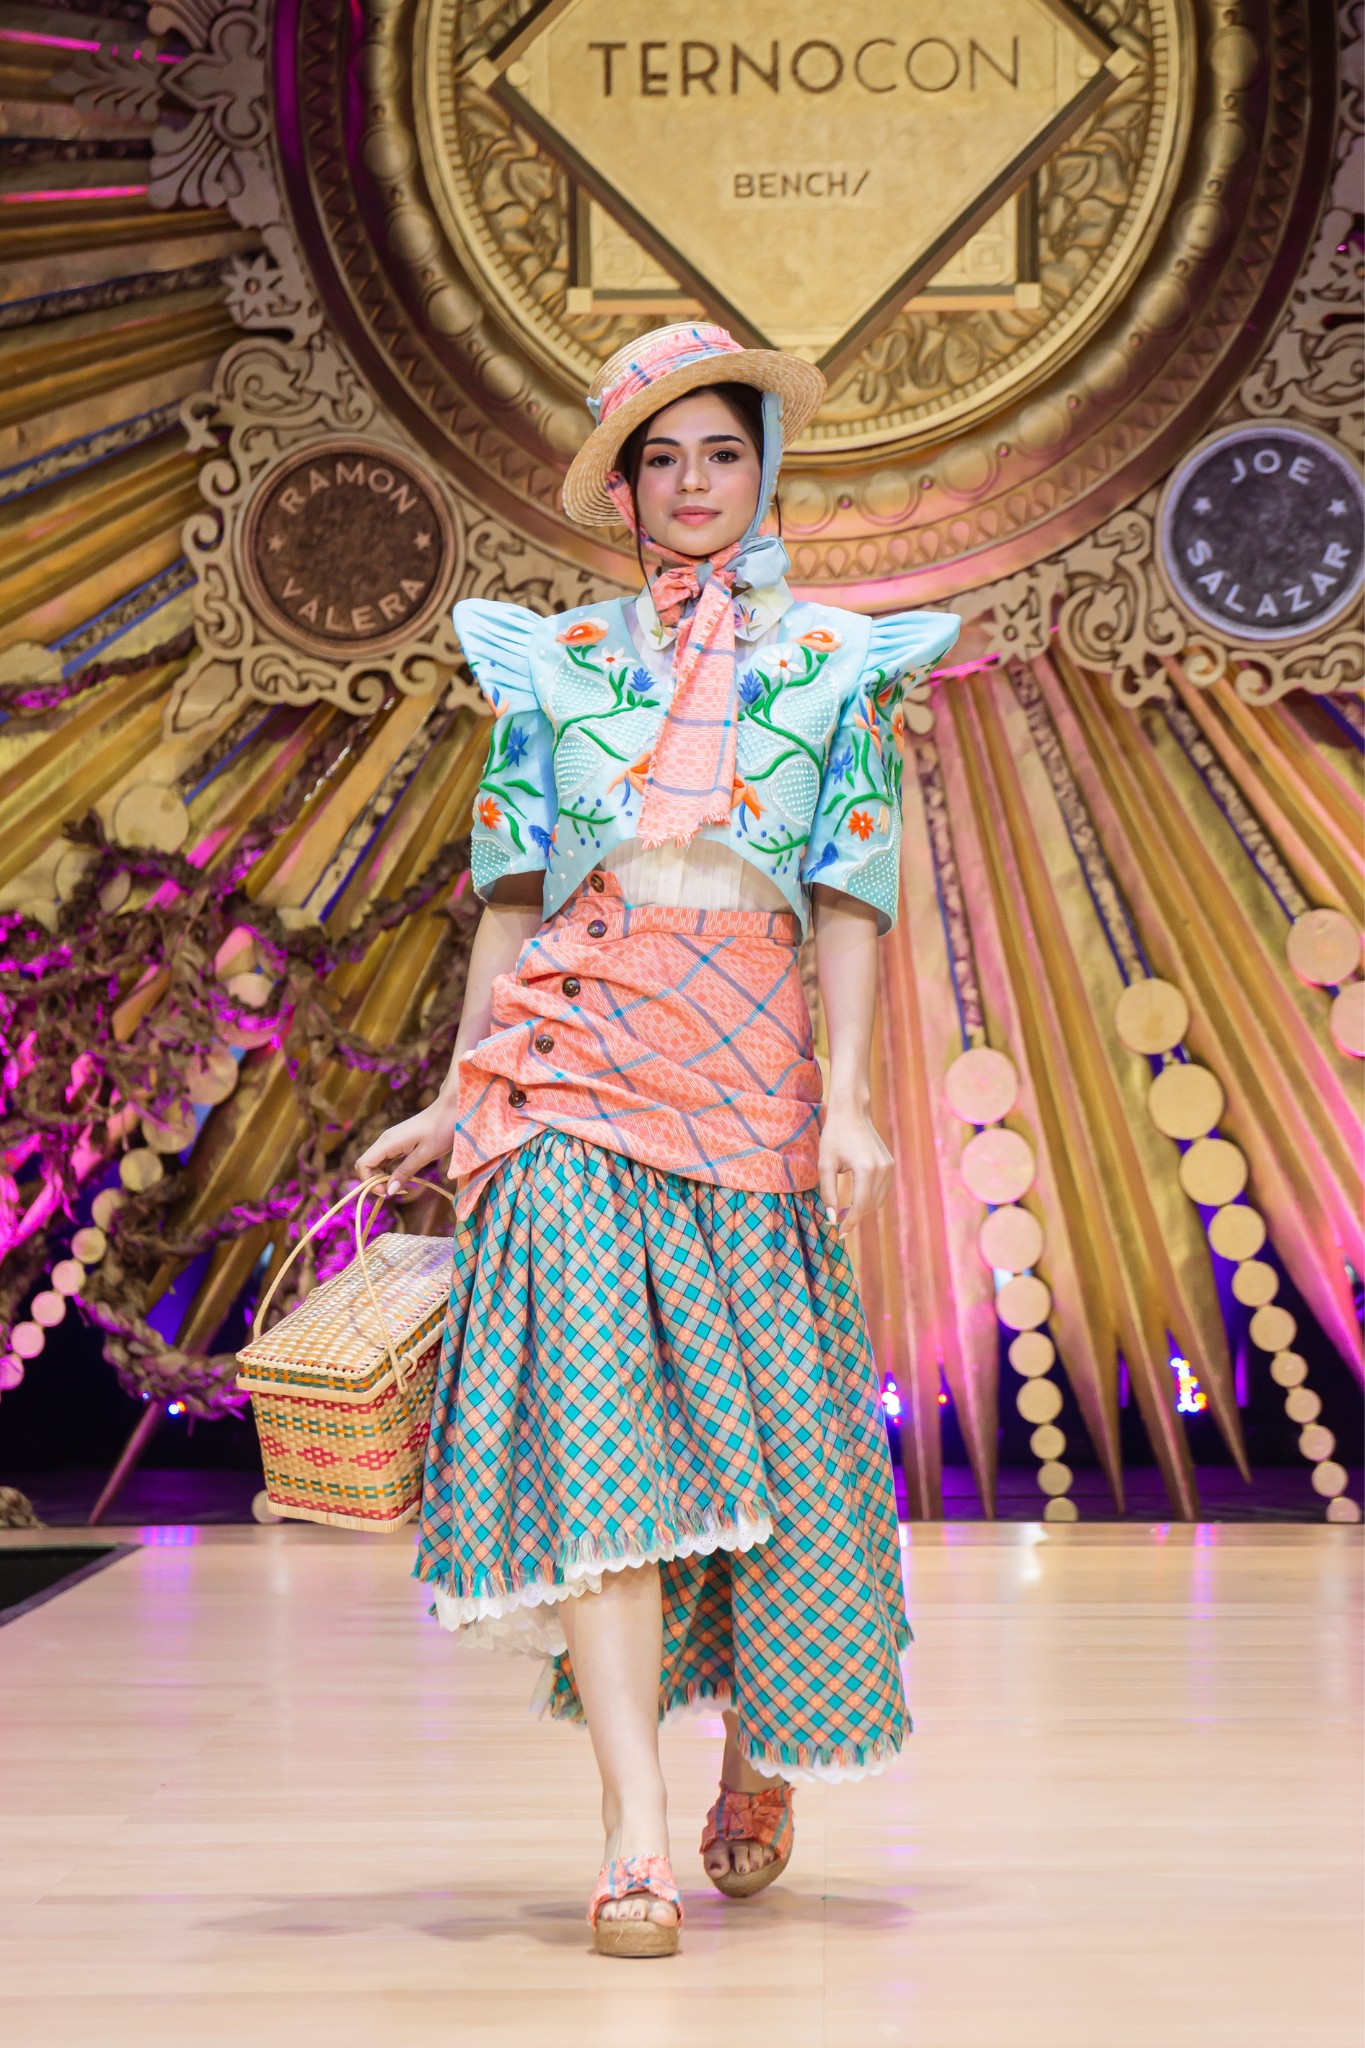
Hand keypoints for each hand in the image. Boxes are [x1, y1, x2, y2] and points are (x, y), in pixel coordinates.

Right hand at [354, 1099, 458, 1195]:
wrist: (450, 1110)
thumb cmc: (440, 1130)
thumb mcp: (425, 1155)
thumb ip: (405, 1172)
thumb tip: (389, 1190)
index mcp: (388, 1142)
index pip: (363, 1164)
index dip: (369, 1182)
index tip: (387, 1192)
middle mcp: (385, 1140)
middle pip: (366, 1165)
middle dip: (374, 1181)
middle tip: (394, 1191)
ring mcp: (390, 1140)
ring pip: (375, 1163)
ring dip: (382, 1177)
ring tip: (400, 1186)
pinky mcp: (397, 1142)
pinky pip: (385, 1159)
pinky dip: (388, 1171)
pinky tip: (402, 1177)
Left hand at [818, 1105, 893, 1237]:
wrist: (852, 1112)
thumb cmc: (834, 1136)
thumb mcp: (825, 1164)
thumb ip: (828, 1193)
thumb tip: (832, 1218)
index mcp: (866, 1169)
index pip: (860, 1206)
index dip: (849, 1222)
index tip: (839, 1233)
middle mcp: (882, 1169)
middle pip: (871, 1205)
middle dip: (855, 1217)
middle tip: (838, 1223)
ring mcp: (889, 1166)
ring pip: (879, 1200)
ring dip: (863, 1209)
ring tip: (845, 1212)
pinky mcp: (890, 1164)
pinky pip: (882, 1190)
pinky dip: (870, 1198)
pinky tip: (855, 1199)